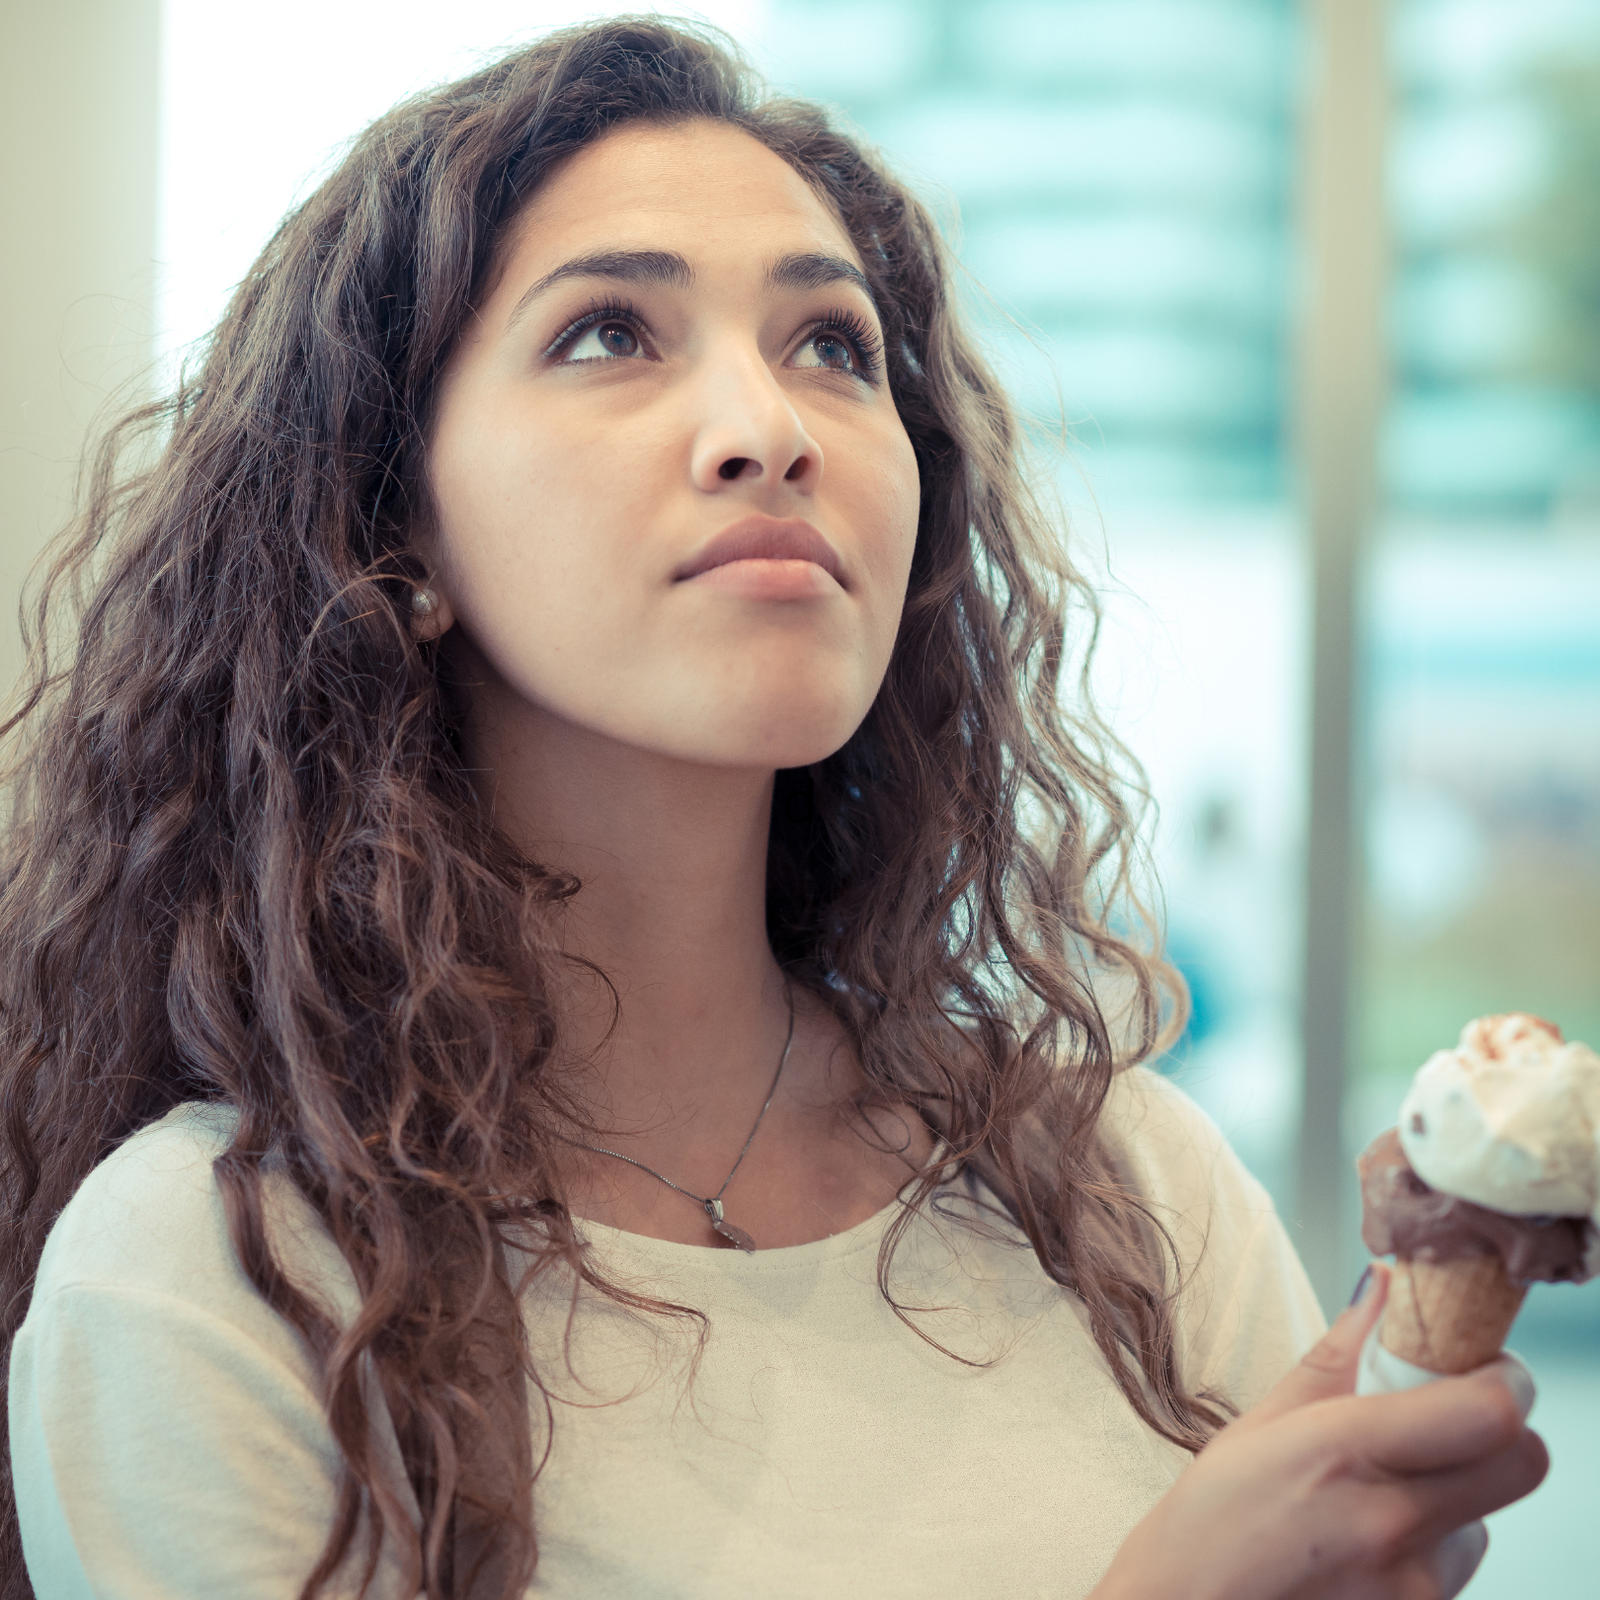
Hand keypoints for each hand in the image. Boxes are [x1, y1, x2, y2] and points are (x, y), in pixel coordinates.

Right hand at [1091, 1266, 1547, 1599]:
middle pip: (1521, 1464)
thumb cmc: (1206, 1526)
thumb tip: (1383, 1287)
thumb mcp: (1260, 1426)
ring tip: (1376, 1496)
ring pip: (1487, 1522)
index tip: (1481, 1364)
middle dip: (1498, 1430)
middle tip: (1448, 1416)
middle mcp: (1393, 1526)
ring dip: (1455, 1497)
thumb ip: (1336, 1356)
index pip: (1490, 1412)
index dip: (1504, 1379)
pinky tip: (1364, 1544)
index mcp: (1346, 1454)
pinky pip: (1455, 1571)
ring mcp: (1413, 1590)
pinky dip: (1428, 1547)